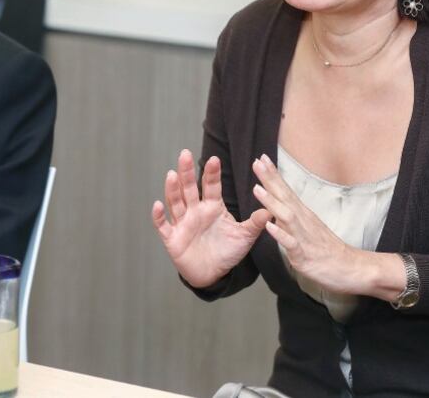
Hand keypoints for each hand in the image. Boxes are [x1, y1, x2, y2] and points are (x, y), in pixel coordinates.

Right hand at [151, 149, 270, 288]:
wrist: (213, 275)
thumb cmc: (227, 252)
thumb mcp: (244, 237)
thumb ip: (255, 223)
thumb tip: (271, 210)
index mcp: (212, 207)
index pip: (211, 186)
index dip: (212, 173)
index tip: (215, 159)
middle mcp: (195, 211)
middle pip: (189, 188)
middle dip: (187, 172)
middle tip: (185, 154)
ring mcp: (182, 223)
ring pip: (175, 202)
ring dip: (172, 189)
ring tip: (172, 174)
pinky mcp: (172, 238)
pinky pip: (163, 225)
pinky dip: (158, 216)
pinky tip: (157, 205)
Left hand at [252, 154, 404, 298]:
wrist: (350, 267)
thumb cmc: (327, 249)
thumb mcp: (307, 228)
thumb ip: (291, 217)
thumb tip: (276, 208)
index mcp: (302, 214)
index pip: (286, 190)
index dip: (273, 175)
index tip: (262, 158)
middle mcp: (303, 221)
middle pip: (284, 196)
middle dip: (270, 179)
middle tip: (257, 162)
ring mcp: (303, 236)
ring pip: (286, 216)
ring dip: (271, 202)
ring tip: (257, 189)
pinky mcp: (304, 254)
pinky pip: (291, 243)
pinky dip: (280, 234)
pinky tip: (269, 225)